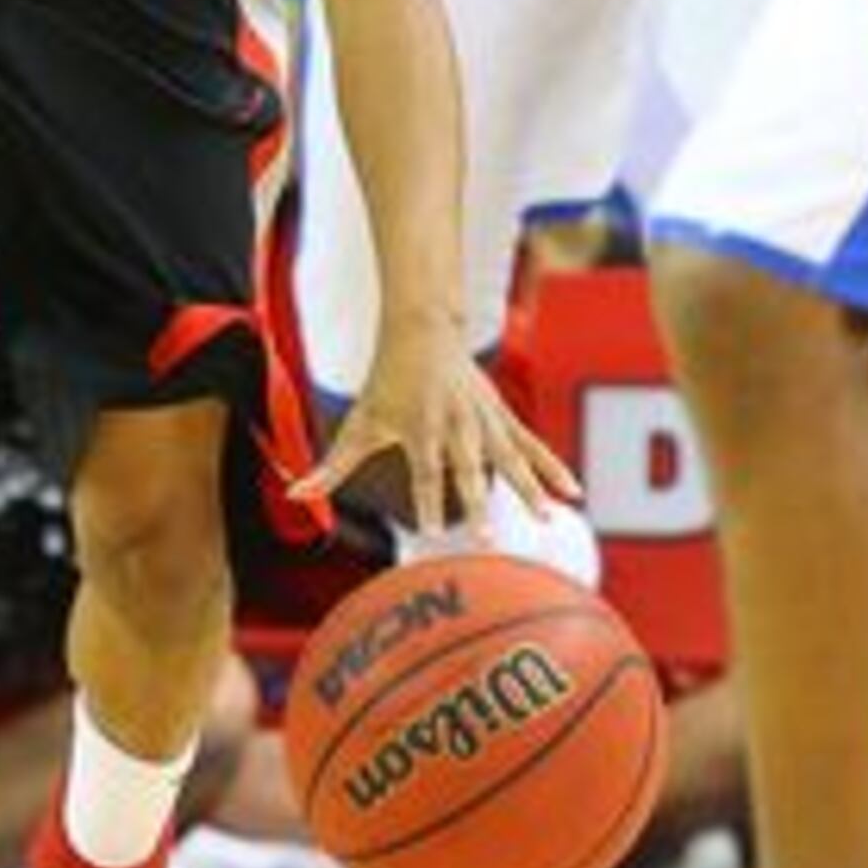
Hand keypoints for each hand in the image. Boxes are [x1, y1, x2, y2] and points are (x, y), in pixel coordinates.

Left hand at [294, 317, 582, 538]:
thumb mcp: (358, 423)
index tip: (429, 532)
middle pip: (468, 468)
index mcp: (419, 428)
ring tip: (549, 519)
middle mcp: (455, 424)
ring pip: (509, 457)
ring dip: (529, 488)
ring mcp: (483, 419)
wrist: (422, 329)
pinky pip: (531, 445)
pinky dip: (551, 468)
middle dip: (477, 502)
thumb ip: (331, 468)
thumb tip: (294, 496)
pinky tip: (573, 495)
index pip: (422, 471)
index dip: (425, 500)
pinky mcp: (502, 415)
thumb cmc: (385, 383)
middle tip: (485, 538)